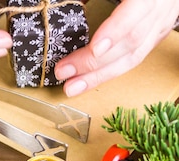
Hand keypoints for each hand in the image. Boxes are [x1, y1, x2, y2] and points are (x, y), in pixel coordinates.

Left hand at [55, 0, 178, 96]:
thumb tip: (64, 5)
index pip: (135, 13)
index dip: (114, 32)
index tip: (94, 49)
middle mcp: (160, 9)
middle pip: (130, 42)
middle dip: (94, 62)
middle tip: (64, 72)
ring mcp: (161, 24)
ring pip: (133, 56)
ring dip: (100, 76)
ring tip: (73, 86)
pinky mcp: (157, 35)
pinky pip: (135, 58)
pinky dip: (110, 71)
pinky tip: (89, 80)